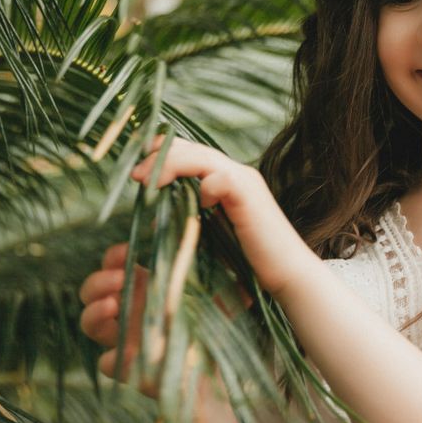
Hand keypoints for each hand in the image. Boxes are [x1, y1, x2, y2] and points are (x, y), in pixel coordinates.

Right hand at [79, 242, 247, 405]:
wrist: (225, 364)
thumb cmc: (217, 320)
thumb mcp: (213, 283)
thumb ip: (197, 257)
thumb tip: (186, 224)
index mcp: (144, 288)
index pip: (114, 265)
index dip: (113, 256)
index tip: (128, 251)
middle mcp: (131, 312)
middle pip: (91, 292)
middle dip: (98, 282)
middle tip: (119, 279)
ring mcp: (127, 339)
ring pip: (90, 325)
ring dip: (94, 311)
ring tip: (113, 304)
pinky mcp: (131, 369)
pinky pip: (107, 364)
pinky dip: (112, 359)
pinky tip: (127, 353)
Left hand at [129, 135, 316, 295]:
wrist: (287, 274)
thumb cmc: (248, 261)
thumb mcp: (211, 234)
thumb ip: (191, 219)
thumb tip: (156, 219)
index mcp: (226, 180)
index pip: (191, 152)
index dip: (162, 153)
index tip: (136, 170)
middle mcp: (236, 173)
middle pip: (192, 148)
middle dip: (158, 156)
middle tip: (134, 174)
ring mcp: (245, 182)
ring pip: (202, 157)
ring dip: (170, 165)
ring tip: (147, 181)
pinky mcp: (250, 195)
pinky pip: (221, 178)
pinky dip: (205, 186)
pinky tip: (199, 203)